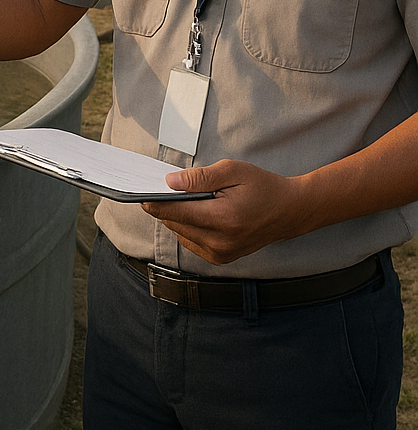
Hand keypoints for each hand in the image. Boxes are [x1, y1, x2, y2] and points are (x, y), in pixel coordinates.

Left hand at [141, 160, 308, 264]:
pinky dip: (188, 225)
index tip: (139, 192)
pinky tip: (198, 212)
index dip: (154, 201)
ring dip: (178, 216)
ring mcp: (220, 254)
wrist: (289, 211)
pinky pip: (190, 240)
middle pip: (174, 223)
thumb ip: (199, 177)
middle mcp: (220, 242)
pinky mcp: (220, 258)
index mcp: (223, 220)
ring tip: (189, 199)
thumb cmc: (262, 187)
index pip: (175, 212)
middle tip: (165, 188)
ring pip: (180, 232)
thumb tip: (169, 182)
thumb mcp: (232, 171)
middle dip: (166, 205)